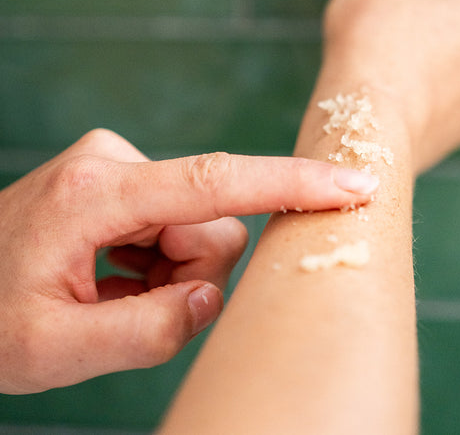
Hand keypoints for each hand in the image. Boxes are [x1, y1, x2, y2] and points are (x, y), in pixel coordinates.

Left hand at [0, 128, 377, 393]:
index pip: (214, 183)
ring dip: (171, 271)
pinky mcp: (121, 174)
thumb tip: (212, 296)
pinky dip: (158, 260)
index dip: (290, 185)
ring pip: (198, 224)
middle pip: (212, 221)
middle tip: (131, 307)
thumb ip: (145, 332)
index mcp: (95, 194)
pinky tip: (112, 275)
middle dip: (191, 274)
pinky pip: (176, 220)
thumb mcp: (54, 351)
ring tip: (112, 293)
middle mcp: (111, 161)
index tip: (353, 183)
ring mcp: (115, 163)